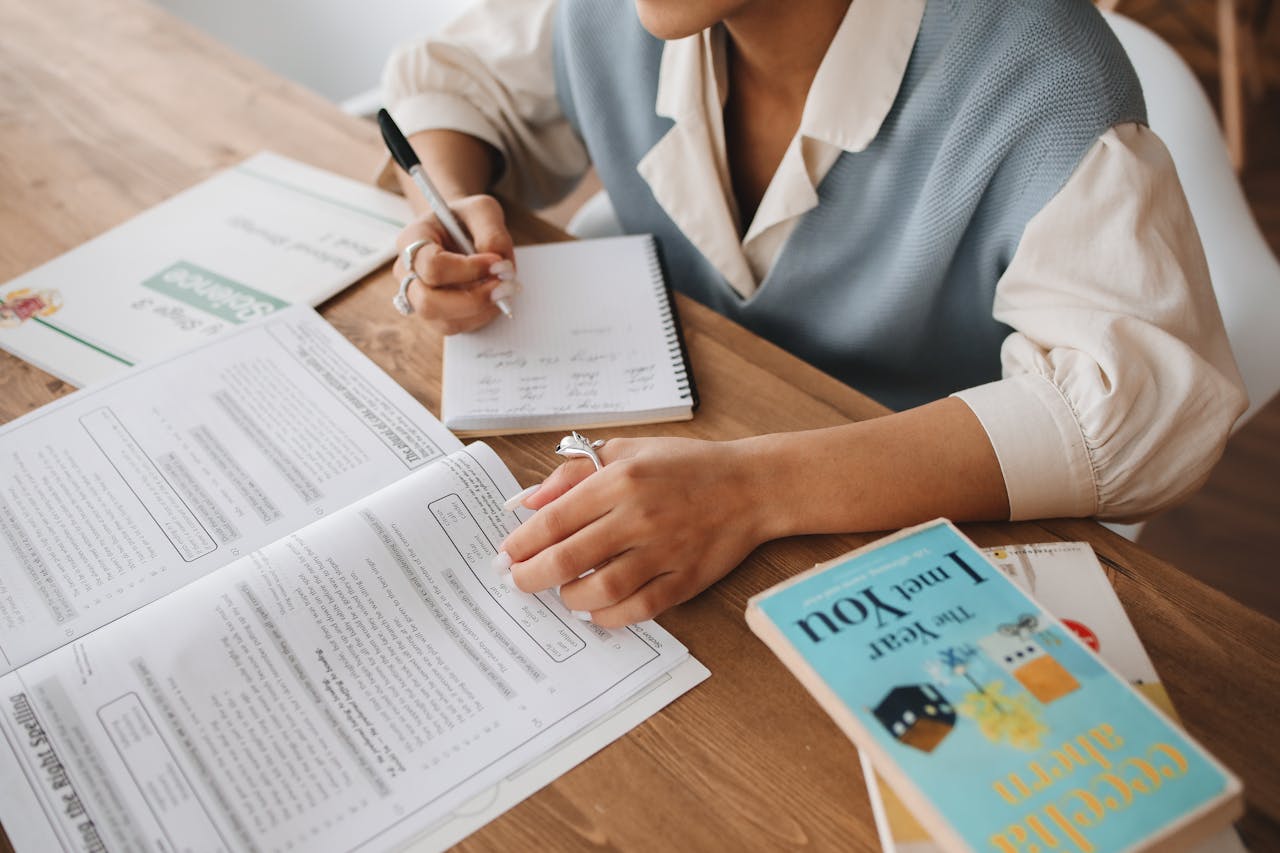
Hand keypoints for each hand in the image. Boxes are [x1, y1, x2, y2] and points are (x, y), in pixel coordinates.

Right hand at [392, 194, 518, 334]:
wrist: (458, 229)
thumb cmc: (466, 219)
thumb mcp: (482, 210)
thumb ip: (492, 233)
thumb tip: (499, 266)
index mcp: (411, 240)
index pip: (432, 266)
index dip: (468, 269)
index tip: (498, 262)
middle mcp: (407, 273)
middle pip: (428, 303)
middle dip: (472, 300)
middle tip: (505, 286)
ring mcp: (417, 298)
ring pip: (443, 322)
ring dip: (480, 311)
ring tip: (505, 290)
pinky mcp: (435, 315)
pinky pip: (456, 327)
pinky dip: (481, 317)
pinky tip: (496, 298)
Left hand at [500, 437, 769, 626]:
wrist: (751, 486)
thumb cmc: (686, 466)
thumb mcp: (628, 450)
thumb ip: (575, 473)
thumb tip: (529, 502)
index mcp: (621, 480)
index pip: (555, 519)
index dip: (522, 543)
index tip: (507, 555)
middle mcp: (639, 516)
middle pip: (569, 558)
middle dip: (533, 576)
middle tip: (519, 582)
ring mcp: (665, 552)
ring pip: (601, 589)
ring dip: (571, 598)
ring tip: (563, 593)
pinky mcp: (686, 579)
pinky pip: (639, 609)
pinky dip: (610, 616)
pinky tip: (597, 609)